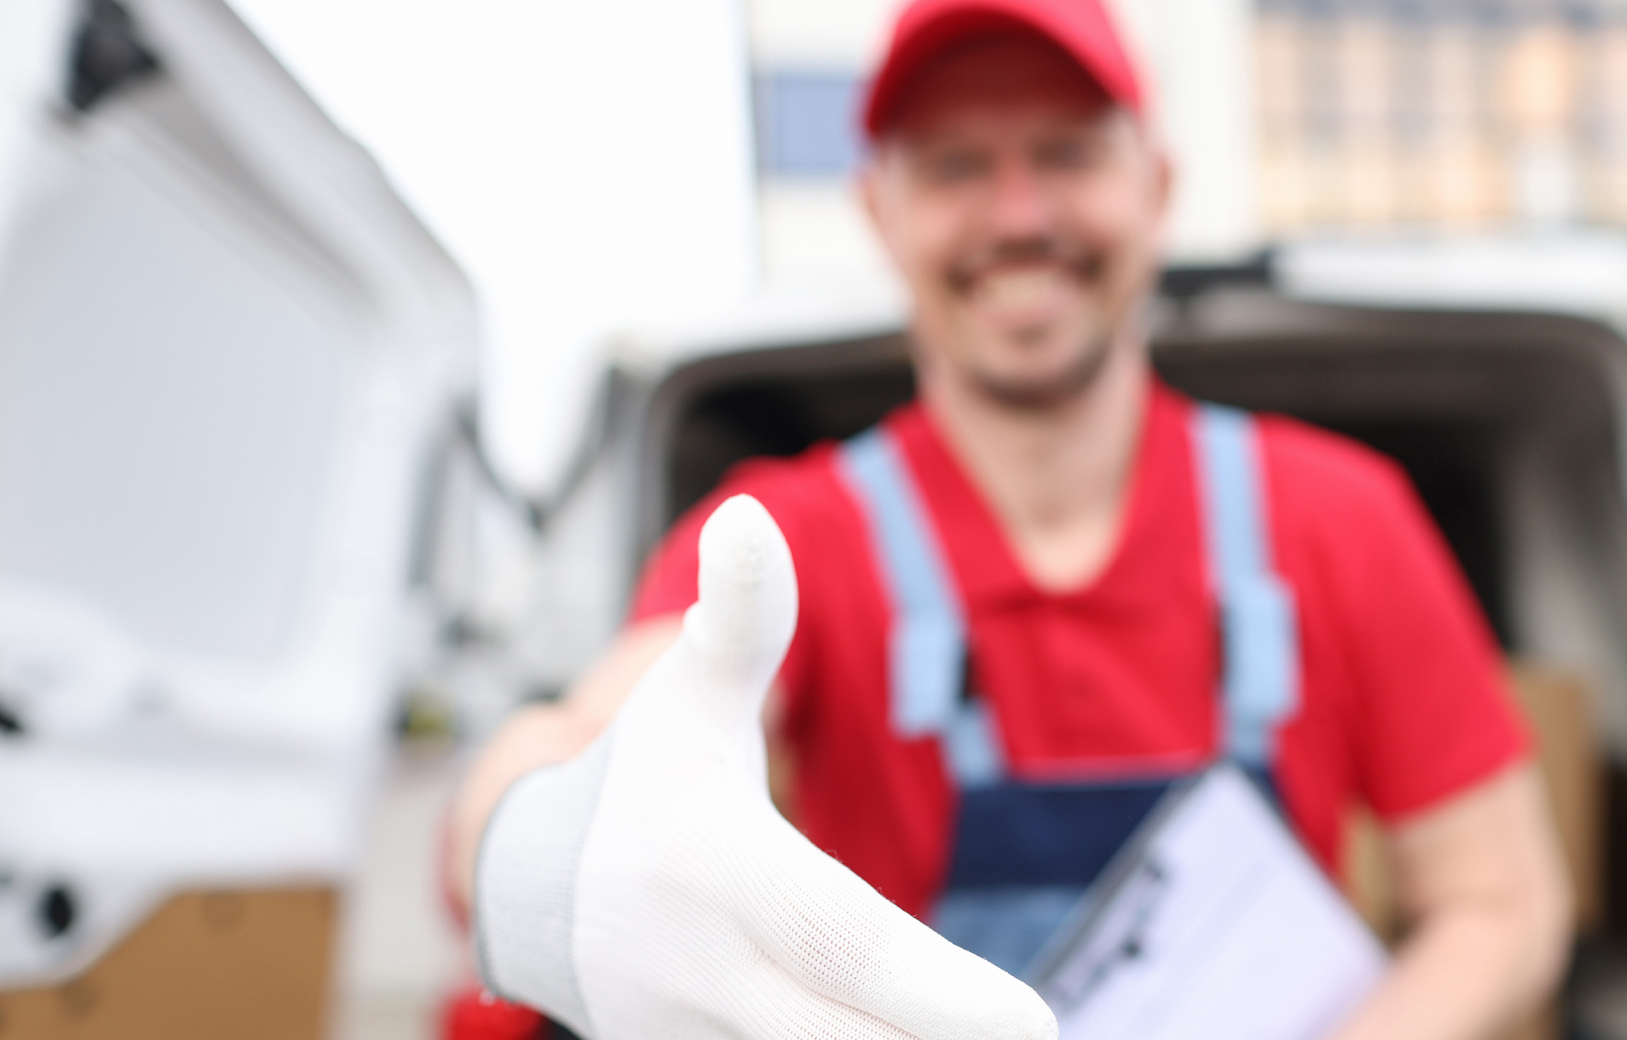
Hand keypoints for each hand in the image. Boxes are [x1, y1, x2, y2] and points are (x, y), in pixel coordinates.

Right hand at [475, 495, 1057, 1039]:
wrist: (533, 893)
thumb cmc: (644, 780)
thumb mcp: (687, 692)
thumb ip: (742, 614)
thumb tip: (751, 516)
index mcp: (710, 868)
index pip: (839, 942)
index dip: (934, 992)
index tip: (1032, 1021)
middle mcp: (698, 971)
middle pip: (845, 1039)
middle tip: (1035, 1036)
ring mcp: (690, 1038)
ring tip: (990, 1039)